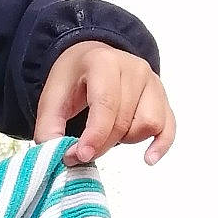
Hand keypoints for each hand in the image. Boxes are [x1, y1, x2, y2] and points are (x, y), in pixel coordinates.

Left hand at [33, 42, 175, 166]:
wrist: (92, 59)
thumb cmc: (74, 78)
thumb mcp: (52, 96)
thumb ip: (48, 126)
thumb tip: (55, 153)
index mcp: (104, 62)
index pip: (105, 103)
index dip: (94, 134)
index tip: (81, 155)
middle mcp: (134, 68)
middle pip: (124, 119)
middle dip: (102, 143)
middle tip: (81, 153)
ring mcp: (152, 82)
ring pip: (148, 124)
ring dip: (126, 139)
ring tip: (107, 133)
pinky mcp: (162, 97)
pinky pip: (168, 126)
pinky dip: (160, 144)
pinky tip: (148, 158)